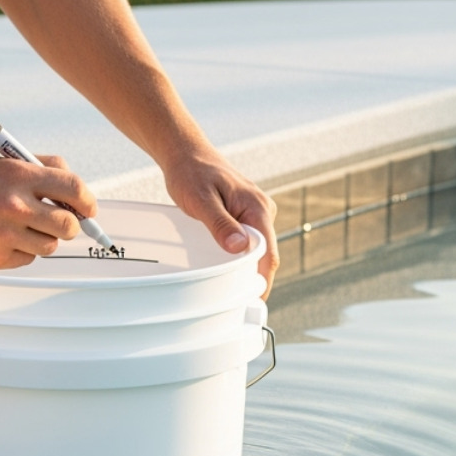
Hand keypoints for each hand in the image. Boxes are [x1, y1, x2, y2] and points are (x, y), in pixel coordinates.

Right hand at [0, 154, 93, 269]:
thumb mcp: (2, 162)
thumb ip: (40, 168)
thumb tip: (73, 188)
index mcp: (18, 176)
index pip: (73, 189)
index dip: (87, 202)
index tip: (88, 208)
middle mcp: (13, 206)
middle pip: (68, 225)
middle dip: (72, 225)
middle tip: (63, 222)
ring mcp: (4, 235)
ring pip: (50, 246)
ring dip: (45, 238)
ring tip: (23, 227)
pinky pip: (27, 258)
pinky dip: (22, 250)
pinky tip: (2, 237)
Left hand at [164, 151, 278, 295]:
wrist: (186, 153)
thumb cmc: (191, 172)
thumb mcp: (201, 200)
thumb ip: (220, 224)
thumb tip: (240, 248)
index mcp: (258, 208)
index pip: (268, 253)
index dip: (261, 281)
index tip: (251, 302)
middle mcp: (263, 210)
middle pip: (265, 255)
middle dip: (253, 278)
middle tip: (235, 302)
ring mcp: (256, 212)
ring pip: (257, 249)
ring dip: (245, 267)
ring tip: (230, 288)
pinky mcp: (246, 214)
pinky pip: (248, 240)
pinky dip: (239, 255)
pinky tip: (226, 266)